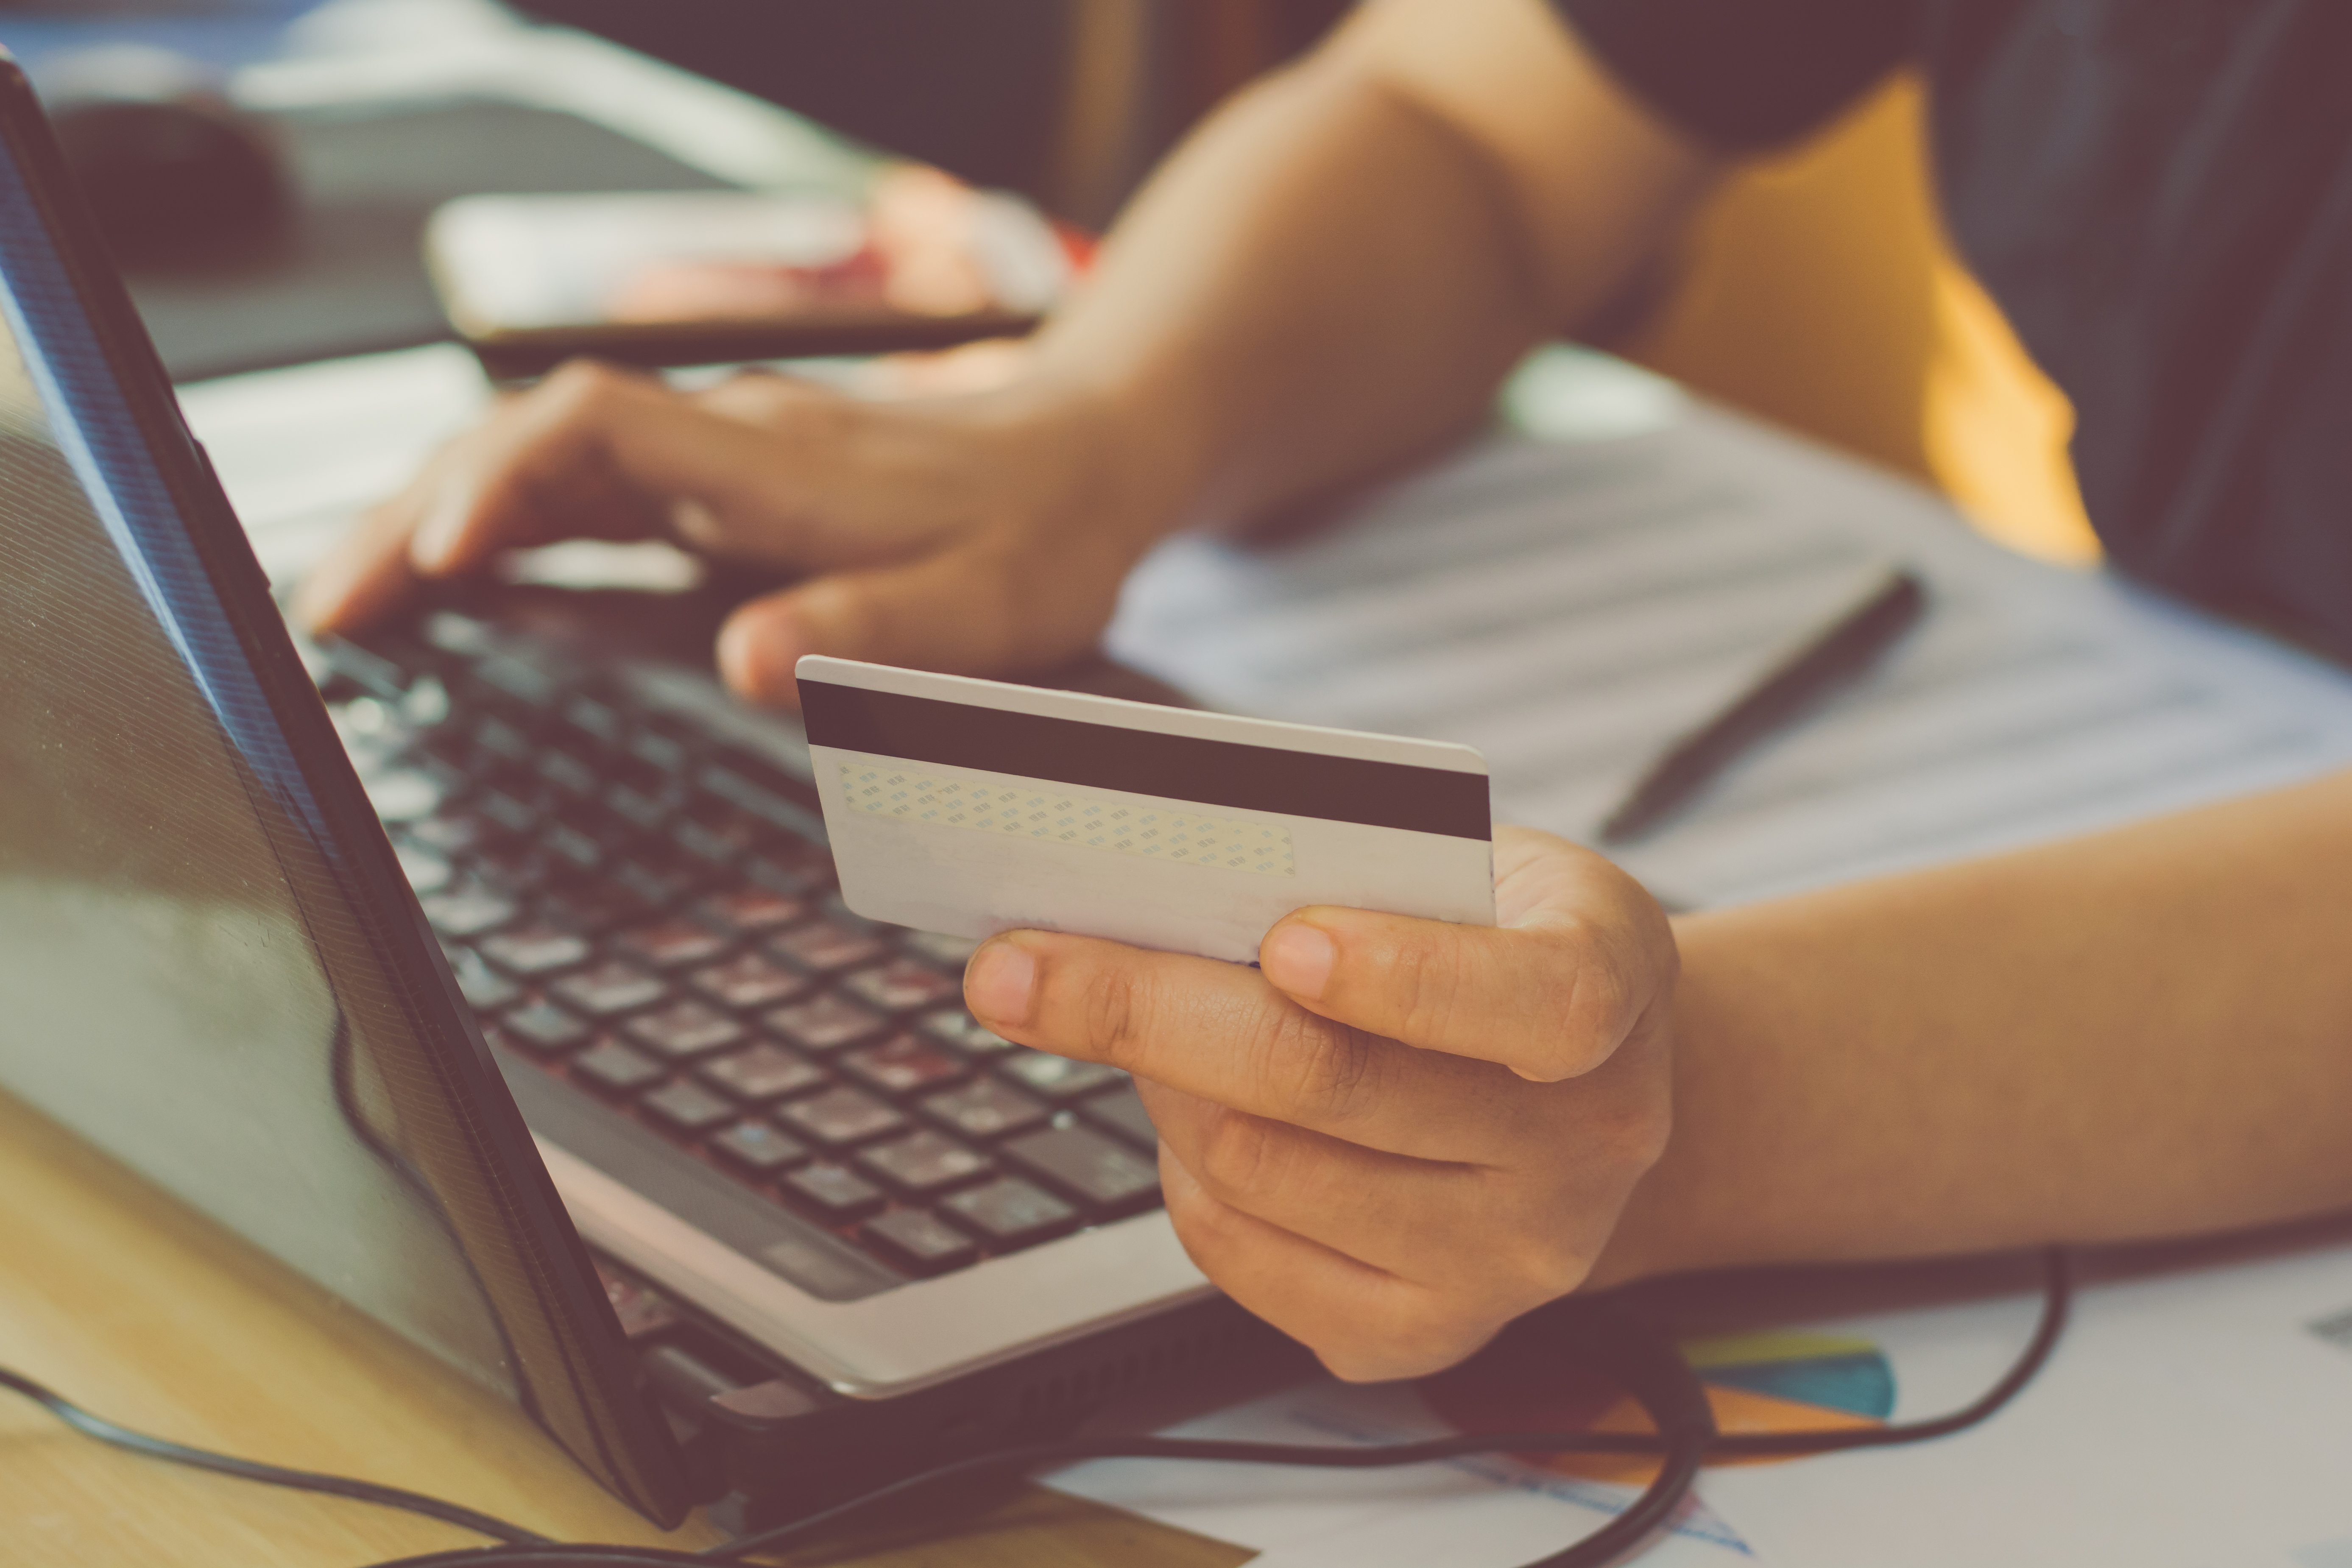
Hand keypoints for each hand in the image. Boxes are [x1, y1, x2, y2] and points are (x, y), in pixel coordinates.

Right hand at [292, 362, 1176, 707]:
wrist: (1084, 463)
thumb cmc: (1036, 539)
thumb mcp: (981, 607)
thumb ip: (866, 630)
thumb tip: (745, 663)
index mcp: (773, 464)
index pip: (597, 428)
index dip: (504, 478)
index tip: (442, 550)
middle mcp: (726, 446)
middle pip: (531, 446)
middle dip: (421, 516)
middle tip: (332, 614)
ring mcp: (714, 462)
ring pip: (539, 469)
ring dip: (440, 526)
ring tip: (352, 611)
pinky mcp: (716, 490)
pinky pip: (580, 496)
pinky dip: (502, 535)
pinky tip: (452, 588)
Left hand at [962, 826, 1675, 1381]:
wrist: (1576, 1090)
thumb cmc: (1496, 940)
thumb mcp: (1479, 863)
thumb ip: (1365, 864)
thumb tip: (1164, 872)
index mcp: (1611, 992)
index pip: (1534, 1001)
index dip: (1406, 975)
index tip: (1284, 939)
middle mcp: (1582, 1148)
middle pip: (1331, 1085)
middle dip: (1143, 1010)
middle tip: (1017, 968)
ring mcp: (1505, 1261)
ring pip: (1257, 1166)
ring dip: (1155, 1083)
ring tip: (1136, 1021)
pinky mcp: (1419, 1335)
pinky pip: (1239, 1252)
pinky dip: (1180, 1171)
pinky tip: (1193, 1113)